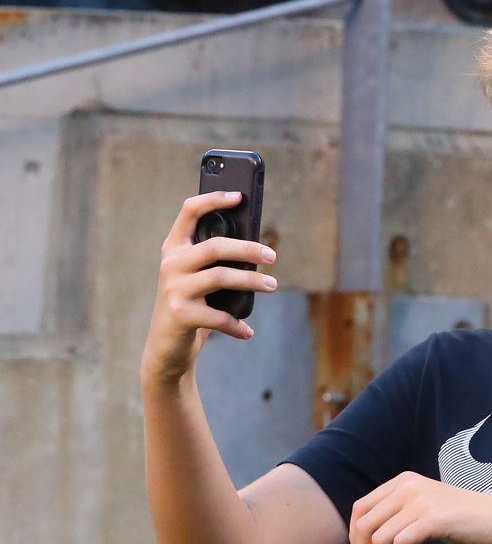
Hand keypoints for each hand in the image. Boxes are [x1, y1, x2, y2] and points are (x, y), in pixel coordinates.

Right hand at [141, 191, 277, 382]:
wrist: (165, 347)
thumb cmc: (192, 305)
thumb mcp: (199, 278)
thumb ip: (217, 261)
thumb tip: (260, 247)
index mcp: (175, 248)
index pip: (189, 212)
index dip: (213, 200)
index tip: (238, 196)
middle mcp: (171, 264)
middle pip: (214, 246)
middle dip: (248, 248)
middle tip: (273, 255)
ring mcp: (173, 289)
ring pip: (220, 277)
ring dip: (251, 281)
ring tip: (272, 285)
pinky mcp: (180, 315)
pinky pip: (218, 316)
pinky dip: (237, 324)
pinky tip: (248, 331)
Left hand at [348, 472, 491, 543]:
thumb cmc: (464, 520)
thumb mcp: (425, 508)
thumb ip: (398, 515)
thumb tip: (363, 543)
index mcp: (403, 481)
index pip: (360, 509)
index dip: (355, 538)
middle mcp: (408, 485)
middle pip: (364, 525)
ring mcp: (421, 500)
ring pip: (378, 539)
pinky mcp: (434, 518)